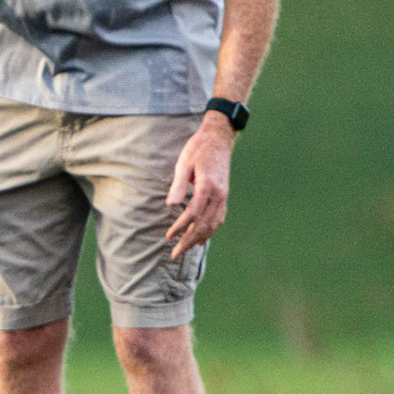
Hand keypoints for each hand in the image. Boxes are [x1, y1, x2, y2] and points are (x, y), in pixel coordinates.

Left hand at [165, 114, 234, 258]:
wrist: (219, 139)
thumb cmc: (198, 149)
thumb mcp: (184, 164)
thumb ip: (178, 185)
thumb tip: (171, 205)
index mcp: (207, 185)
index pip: (192, 213)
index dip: (180, 227)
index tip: (169, 237)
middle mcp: (218, 194)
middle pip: (204, 224)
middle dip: (189, 241)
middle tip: (175, 254)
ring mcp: (224, 196)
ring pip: (213, 224)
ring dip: (199, 239)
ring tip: (186, 249)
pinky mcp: (224, 196)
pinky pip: (219, 218)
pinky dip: (210, 230)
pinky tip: (201, 238)